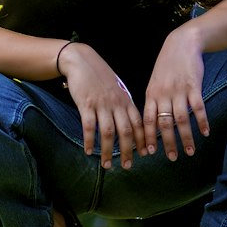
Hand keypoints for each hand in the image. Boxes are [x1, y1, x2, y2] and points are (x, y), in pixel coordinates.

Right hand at [58, 43, 145, 169]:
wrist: (81, 60)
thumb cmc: (99, 75)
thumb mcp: (117, 88)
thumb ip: (123, 104)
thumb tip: (129, 122)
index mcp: (126, 100)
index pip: (138, 123)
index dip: (142, 140)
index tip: (144, 154)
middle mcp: (116, 103)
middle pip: (126, 131)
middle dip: (128, 151)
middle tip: (127, 166)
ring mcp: (101, 104)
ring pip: (108, 132)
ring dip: (108, 151)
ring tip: (106, 165)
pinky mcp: (86, 104)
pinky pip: (89, 126)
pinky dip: (89, 140)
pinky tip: (88, 151)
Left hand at [144, 26, 209, 160]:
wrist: (182, 43)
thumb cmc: (167, 65)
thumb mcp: (155, 81)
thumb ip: (154, 101)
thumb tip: (151, 123)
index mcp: (151, 94)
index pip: (147, 120)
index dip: (148, 137)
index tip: (149, 152)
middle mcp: (163, 94)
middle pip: (164, 124)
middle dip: (167, 143)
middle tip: (171, 158)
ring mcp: (179, 90)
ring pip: (181, 119)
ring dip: (186, 137)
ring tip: (190, 152)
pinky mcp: (194, 86)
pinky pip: (198, 108)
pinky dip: (202, 122)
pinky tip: (205, 133)